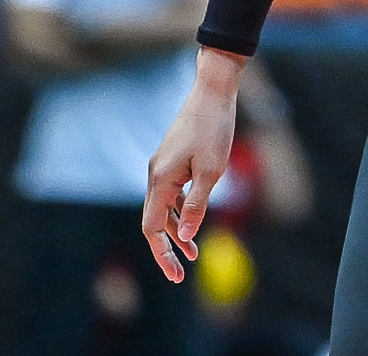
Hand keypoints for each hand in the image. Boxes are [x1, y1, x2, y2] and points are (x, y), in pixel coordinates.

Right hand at [142, 49, 243, 282]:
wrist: (213, 92)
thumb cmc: (215, 129)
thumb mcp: (212, 171)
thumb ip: (197, 204)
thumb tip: (187, 237)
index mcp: (161, 179)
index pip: (152, 227)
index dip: (162, 253)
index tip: (175, 275)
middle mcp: (155, 175)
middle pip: (153, 221)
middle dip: (165, 248)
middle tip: (179, 274)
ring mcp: (161, 167)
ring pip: (162, 209)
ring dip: (176, 231)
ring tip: (193, 253)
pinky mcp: (171, 162)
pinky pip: (170, 195)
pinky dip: (180, 212)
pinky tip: (193, 222)